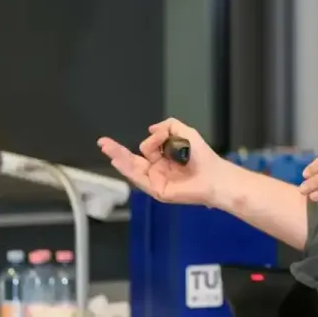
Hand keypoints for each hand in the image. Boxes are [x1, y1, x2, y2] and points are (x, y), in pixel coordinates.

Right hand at [98, 119, 228, 205]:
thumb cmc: (203, 156)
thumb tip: (151, 129)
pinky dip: (128, 170)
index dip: (141, 142)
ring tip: (106, 148)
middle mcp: (157, 169)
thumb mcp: (186, 132)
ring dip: (119, 157)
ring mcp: (156, 180)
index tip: (140, 134)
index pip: (144, 150)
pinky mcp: (157, 190)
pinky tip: (118, 161)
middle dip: (116, 150)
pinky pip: (140, 179)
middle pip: (132, 160)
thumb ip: (168, 126)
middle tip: (102, 142)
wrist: (215, 175)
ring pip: (133, 168)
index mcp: (163, 158)